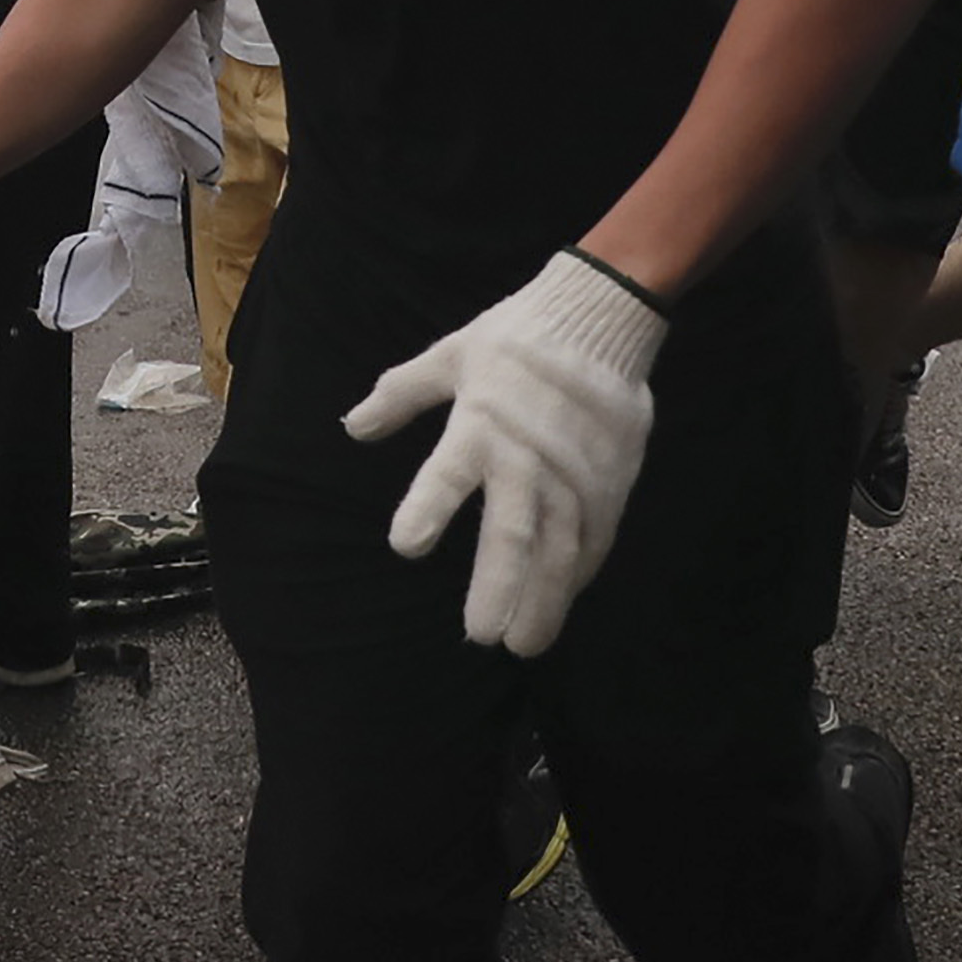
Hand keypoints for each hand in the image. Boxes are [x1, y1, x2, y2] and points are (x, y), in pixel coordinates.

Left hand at [341, 249, 669, 657]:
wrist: (600, 318)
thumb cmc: (516, 338)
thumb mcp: (451, 356)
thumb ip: (402, 395)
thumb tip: (352, 426)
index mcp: (481, 425)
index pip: (449, 473)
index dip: (428, 508)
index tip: (406, 545)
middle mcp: (528, 459)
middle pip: (513, 531)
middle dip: (500, 585)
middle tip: (483, 635)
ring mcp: (574, 476)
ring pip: (560, 550)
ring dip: (543, 600)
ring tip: (524, 643)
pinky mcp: (609, 484)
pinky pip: (593, 539)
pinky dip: (577, 575)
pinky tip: (560, 603)